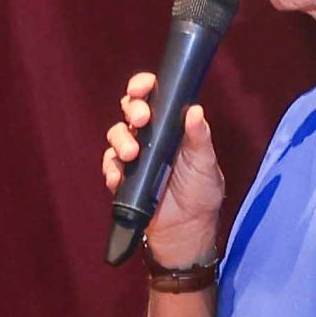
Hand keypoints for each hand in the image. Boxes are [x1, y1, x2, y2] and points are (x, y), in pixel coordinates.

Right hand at [102, 71, 224, 265]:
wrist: (188, 231)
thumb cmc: (201, 192)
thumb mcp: (205, 163)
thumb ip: (200, 137)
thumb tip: (195, 110)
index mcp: (170, 126)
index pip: (153, 97)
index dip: (143, 86)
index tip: (142, 88)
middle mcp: (150, 137)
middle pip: (130, 111)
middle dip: (131, 109)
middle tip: (140, 120)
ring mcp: (134, 157)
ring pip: (116, 135)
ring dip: (120, 140)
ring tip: (131, 154)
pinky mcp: (124, 179)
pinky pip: (110, 167)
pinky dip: (111, 170)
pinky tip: (119, 178)